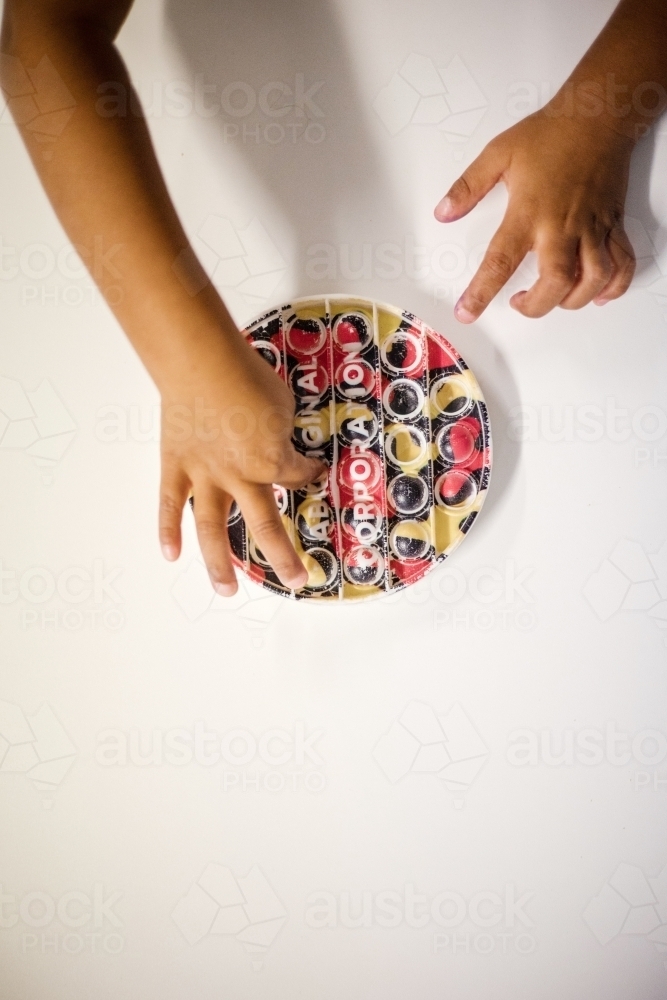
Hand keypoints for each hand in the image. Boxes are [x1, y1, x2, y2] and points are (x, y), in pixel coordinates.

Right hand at [157, 330, 324, 595]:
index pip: (297, 477)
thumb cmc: (246, 376)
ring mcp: (204, 476)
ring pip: (212, 529)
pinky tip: (171, 555)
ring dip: (219, 563)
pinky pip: (171, 504)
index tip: (315, 471)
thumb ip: (280, 432)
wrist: (201, 361)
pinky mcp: (176, 467)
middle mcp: (240, 478)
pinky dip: (167, 530)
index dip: (310, 473)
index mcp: (272, 462)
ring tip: (226, 591)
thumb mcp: (282, 404)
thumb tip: (277, 439)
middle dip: (283, 557)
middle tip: (297, 580)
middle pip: (265, 527)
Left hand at [435, 109, 636, 320]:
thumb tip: (443, 213)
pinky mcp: (613, 224)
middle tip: (520, 303)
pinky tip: (598, 294)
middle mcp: (562, 225)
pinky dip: (614, 287)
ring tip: (556, 298)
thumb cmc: (550, 133)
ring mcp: (591, 227)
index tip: (467, 313)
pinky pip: (621, 263)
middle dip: (536, 307)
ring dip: (574, 300)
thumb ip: (468, 187)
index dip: (481, 293)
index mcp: (529, 212)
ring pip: (593, 279)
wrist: (598, 116)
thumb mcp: (497, 153)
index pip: (500, 262)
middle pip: (555, 284)